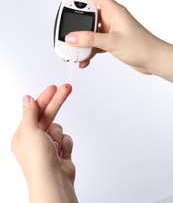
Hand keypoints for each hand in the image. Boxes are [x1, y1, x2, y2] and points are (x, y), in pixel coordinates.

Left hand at [11, 84, 77, 202]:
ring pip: (59, 127)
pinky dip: (65, 144)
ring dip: (58, 135)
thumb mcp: (29, 130)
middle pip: (48, 114)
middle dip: (57, 102)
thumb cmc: (37, 159)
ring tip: (54, 146)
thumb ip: (30, 113)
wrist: (54, 180)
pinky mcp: (60, 150)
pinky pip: (66, 138)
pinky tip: (61, 153)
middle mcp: (35, 138)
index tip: (54, 87)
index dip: (45, 98)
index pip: (35, 110)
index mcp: (24, 134)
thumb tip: (27, 98)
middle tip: (67, 88)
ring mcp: (48, 144)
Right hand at [58, 0, 161, 73]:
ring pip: (90, 30)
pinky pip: (94, 42)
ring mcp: (111, 29)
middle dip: (75, 22)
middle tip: (66, 29)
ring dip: (82, 40)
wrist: (152, 60)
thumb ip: (91, 39)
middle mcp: (111, 17)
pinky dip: (89, 50)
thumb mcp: (113, 42)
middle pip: (87, 13)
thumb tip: (72, 37)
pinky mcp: (111, 40)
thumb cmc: (141, 46)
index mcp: (114, 10)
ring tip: (76, 50)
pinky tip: (86, 59)